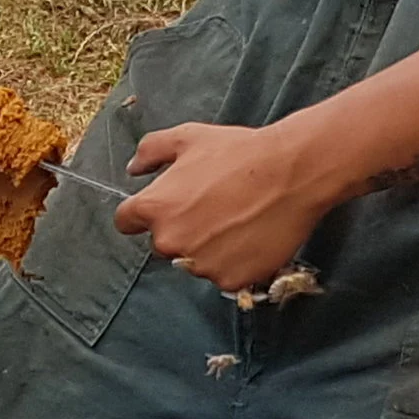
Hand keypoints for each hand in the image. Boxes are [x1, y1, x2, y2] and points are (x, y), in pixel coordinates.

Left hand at [112, 120, 343, 293]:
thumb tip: (133, 168)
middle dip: (180, 229)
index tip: (163, 208)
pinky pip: (223, 276)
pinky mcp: (230, 280)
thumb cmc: (239, 152)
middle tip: (213, 208)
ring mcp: (200, 264)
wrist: (292, 173)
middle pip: (163, 243)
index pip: (126, 222)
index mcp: (154, 207)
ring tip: (236, 220)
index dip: (141, 214)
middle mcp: (171, 241)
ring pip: (194, 262)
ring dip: (207, 248)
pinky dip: (234, 262)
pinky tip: (250, 238)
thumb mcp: (188, 138)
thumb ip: (151, 151)